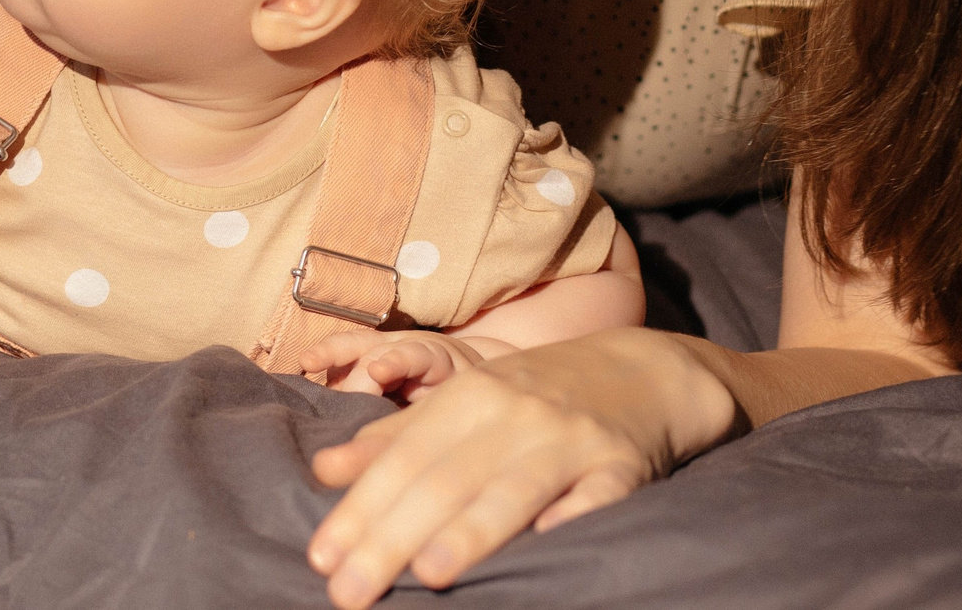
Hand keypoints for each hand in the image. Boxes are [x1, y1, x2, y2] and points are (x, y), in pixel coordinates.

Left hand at [304, 328, 732, 609]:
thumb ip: (394, 438)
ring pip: (512, 490)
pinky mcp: (622, 468)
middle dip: (390, 539)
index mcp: (468, 395)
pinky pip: (594, 500)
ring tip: (426, 575)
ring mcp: (570, 441)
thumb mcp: (463, 400)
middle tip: (347, 592)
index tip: (321, 558)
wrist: (640, 372)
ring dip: (470, 532)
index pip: (401, 460)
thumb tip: (323, 471)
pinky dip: (569, 521)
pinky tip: (541, 549)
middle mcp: (515, 413)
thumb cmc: (533, 395)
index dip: (359, 508)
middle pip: (443, 481)